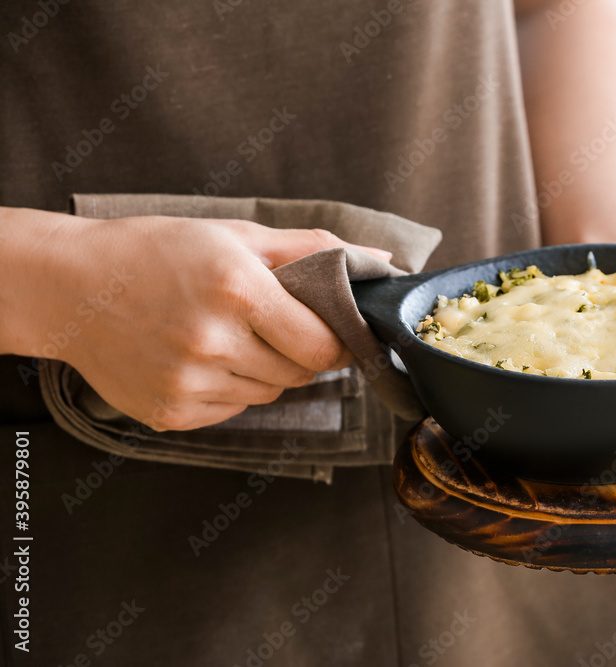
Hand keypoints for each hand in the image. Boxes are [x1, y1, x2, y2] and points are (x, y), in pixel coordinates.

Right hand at [2, 211, 388, 430]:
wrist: (70, 287)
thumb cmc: (158, 252)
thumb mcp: (237, 235)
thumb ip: (314, 249)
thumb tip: (383, 261)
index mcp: (239, 292)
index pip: (324, 346)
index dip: (337, 342)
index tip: (334, 331)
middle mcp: (214, 343)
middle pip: (300, 374)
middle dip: (300, 352)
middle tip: (273, 325)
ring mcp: (189, 384)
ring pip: (268, 394)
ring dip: (266, 370)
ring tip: (228, 335)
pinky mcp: (171, 414)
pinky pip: (232, 410)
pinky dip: (230, 388)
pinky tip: (199, 357)